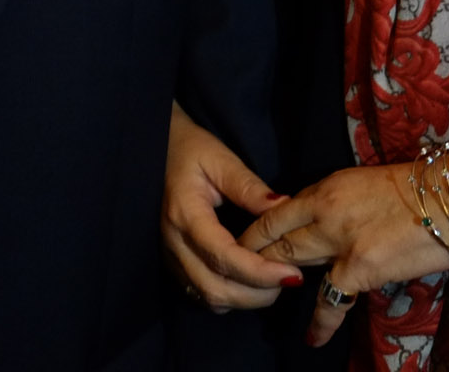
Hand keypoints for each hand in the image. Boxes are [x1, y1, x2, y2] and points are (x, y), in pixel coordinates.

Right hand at [163, 103, 299, 310]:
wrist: (156, 150)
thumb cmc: (189, 150)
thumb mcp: (220, 159)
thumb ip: (249, 186)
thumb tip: (284, 207)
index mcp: (185, 214)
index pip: (223, 256)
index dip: (259, 272)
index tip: (292, 275)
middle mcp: (174, 242)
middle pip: (215, 288)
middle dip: (257, 294)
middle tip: (289, 280)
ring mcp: (171, 256)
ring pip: (208, 297)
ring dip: (244, 299)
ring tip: (273, 282)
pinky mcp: (173, 262)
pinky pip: (201, 293)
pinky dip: (229, 296)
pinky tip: (249, 281)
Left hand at [240, 162, 448, 346]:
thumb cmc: (419, 188)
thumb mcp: (365, 183)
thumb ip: (336, 202)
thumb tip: (320, 222)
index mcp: (326, 187)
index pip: (275, 211)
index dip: (254, 230)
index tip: (242, 244)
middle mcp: (324, 210)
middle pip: (273, 236)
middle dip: (251, 255)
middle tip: (238, 272)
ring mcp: (338, 240)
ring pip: (289, 261)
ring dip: (274, 279)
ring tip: (263, 296)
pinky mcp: (359, 267)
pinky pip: (330, 300)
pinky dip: (320, 322)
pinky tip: (312, 338)